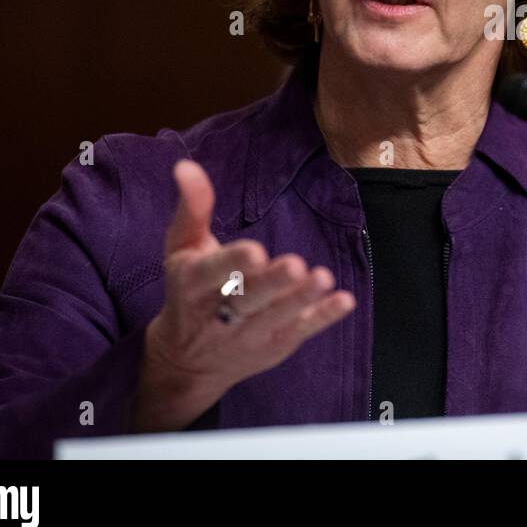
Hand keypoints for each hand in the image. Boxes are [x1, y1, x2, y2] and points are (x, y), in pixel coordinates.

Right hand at [131, 159, 355, 431]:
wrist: (185, 361)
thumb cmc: (188, 290)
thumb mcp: (182, 248)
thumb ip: (192, 208)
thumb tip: (186, 165)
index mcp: (191, 285)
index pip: (210, 273)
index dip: (232, 263)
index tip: (255, 250)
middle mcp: (217, 314)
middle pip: (247, 299)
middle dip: (271, 283)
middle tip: (295, 264)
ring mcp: (247, 335)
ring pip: (275, 318)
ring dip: (300, 299)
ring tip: (322, 278)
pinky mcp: (273, 346)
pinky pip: (299, 332)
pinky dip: (322, 318)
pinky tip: (344, 301)